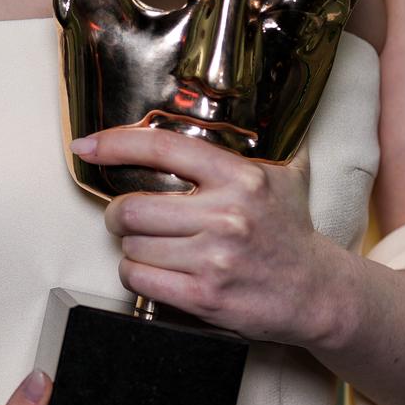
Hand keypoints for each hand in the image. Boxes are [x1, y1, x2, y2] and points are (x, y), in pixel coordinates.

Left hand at [80, 124, 350, 347]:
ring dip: (131, 247)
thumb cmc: (291, 231)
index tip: (86, 146)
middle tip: (127, 217)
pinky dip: (136, 274)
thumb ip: (251, 146)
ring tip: (151, 247)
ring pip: (132, 246)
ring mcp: (214, 259)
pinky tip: (153, 270)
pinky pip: (140, 279)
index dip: (114, 143)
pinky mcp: (205, 297)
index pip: (161, 148)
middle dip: (118, 214)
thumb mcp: (282, 177)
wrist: (318, 293)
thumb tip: (228, 106)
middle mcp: (226, 216)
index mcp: (240, 178)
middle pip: (132, 207)